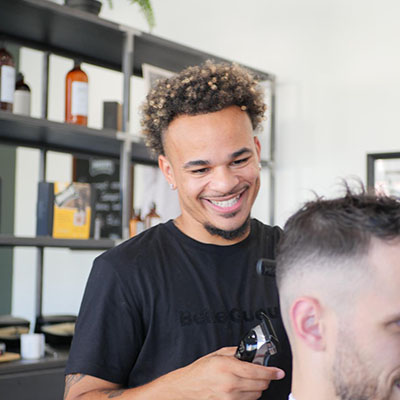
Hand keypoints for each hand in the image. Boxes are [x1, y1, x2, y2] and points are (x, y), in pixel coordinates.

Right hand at [157, 346, 284, 399]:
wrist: (188, 387)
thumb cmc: (201, 370)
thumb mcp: (218, 354)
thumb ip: (236, 353)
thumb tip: (252, 353)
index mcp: (228, 367)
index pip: (258, 372)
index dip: (272, 372)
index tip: (279, 372)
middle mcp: (230, 383)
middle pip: (260, 385)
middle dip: (265, 378)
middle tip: (264, 372)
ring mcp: (230, 397)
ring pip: (256, 394)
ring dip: (258, 386)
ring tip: (249, 379)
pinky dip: (250, 394)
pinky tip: (243, 387)